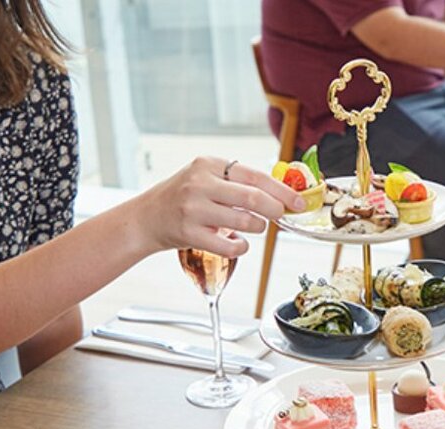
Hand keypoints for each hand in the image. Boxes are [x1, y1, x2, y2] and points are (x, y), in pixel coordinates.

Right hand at [137, 157, 302, 256]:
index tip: (299, 202)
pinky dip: (242, 247)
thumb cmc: (184, 198)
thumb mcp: (206, 178)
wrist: (145, 218)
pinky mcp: (189, 234)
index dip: (282, 190)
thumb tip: (281, 194)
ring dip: (258, 228)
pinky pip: (229, 246)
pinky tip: (239, 243)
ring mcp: (193, 209)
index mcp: (209, 165)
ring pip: (244, 222)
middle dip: (275, 209)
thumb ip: (238, 182)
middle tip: (282, 216)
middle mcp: (200, 184)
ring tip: (255, 227)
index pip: (255, 176)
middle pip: (252, 198)